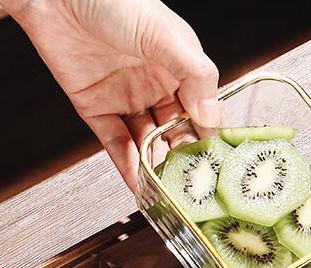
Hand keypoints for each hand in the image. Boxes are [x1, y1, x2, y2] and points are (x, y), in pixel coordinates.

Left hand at [0, 0, 219, 190]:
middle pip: (176, 132)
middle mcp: (155, 85)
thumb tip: (211, 118)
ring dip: (156, 166)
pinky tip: (138, 184)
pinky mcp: (96, 110)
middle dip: (183, 158)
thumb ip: (194, 75)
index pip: (202, 110)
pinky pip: (116, 144)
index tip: (214, 161)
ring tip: (165, 190)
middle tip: (190, 183)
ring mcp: (126, 99)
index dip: (209, 136)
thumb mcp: (165, 35)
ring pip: (147, 143)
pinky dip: (127, 166)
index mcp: (178, 66)